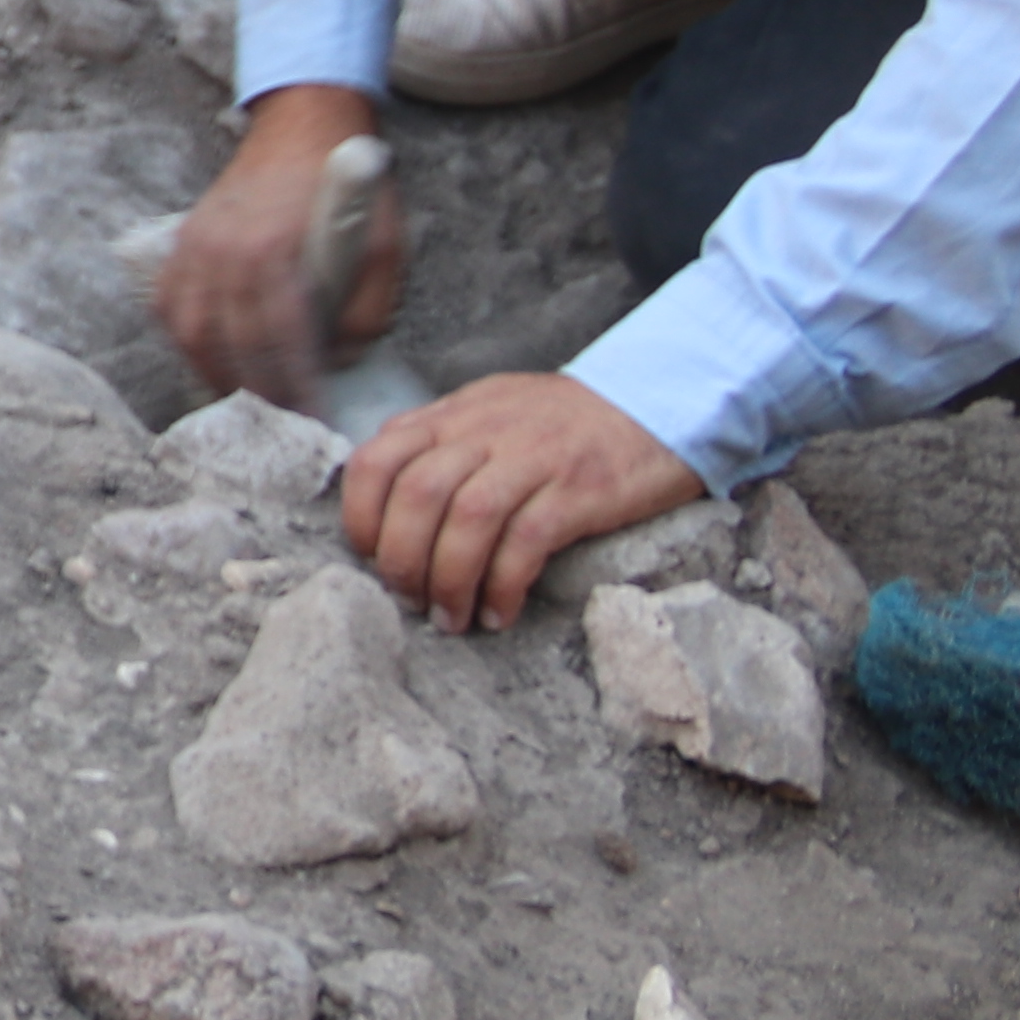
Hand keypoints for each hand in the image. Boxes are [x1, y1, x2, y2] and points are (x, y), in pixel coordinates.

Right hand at [158, 90, 405, 414]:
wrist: (304, 126)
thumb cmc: (351, 188)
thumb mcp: (385, 249)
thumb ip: (367, 314)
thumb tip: (336, 362)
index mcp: (275, 252)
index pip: (278, 341)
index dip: (295, 388)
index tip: (311, 420)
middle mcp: (224, 252)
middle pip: (230, 344)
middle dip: (258, 393)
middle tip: (281, 424)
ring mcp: (196, 246)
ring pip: (190, 330)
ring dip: (215, 373)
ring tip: (244, 400)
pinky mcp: (184, 242)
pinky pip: (169, 305)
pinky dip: (185, 339)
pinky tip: (209, 358)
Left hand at [340, 373, 704, 631]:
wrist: (658, 401)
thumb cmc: (563, 421)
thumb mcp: (488, 412)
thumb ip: (438, 444)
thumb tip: (387, 502)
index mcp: (451, 416)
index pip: (375, 459)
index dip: (361, 516)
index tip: (370, 558)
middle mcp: (484, 431)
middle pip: (416, 495)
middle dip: (402, 560)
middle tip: (410, 600)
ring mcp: (533, 458)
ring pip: (467, 520)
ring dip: (450, 580)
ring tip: (451, 619)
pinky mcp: (579, 490)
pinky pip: (526, 542)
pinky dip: (503, 585)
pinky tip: (499, 614)